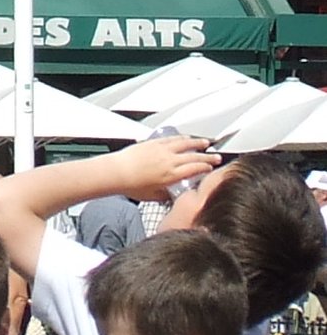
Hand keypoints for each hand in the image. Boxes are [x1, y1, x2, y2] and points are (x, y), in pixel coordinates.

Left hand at [101, 136, 218, 201]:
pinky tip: (185, 137)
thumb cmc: (132, 185)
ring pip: (184, 144)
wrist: (116, 172)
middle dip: (207, 156)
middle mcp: (169, 160)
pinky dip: (181, 138)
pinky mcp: (152, 143)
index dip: (206, 168)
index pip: (196, 169)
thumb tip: (173, 196)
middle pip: (194, 156)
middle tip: (216, 156)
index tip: (211, 168)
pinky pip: (171, 139)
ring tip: (206, 142)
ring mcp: (161, 150)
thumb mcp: (155, 196)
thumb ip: (167, 195)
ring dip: (197, 143)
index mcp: (172, 175)